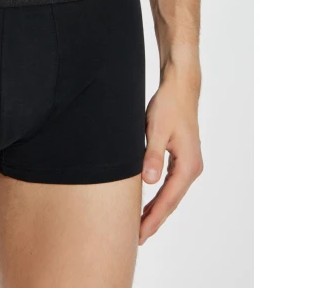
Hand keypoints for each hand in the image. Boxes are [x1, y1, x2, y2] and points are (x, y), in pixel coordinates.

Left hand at [139, 67, 203, 243]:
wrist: (180, 88)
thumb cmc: (169, 106)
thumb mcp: (155, 129)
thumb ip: (152, 156)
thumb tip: (149, 182)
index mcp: (188, 165)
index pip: (168, 199)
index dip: (153, 218)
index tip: (140, 234)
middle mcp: (192, 168)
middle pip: (171, 201)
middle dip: (154, 219)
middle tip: (136, 238)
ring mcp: (189, 164)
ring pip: (171, 194)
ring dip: (157, 209)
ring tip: (140, 226)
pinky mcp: (183, 158)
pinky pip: (171, 184)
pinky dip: (160, 196)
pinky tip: (149, 202)